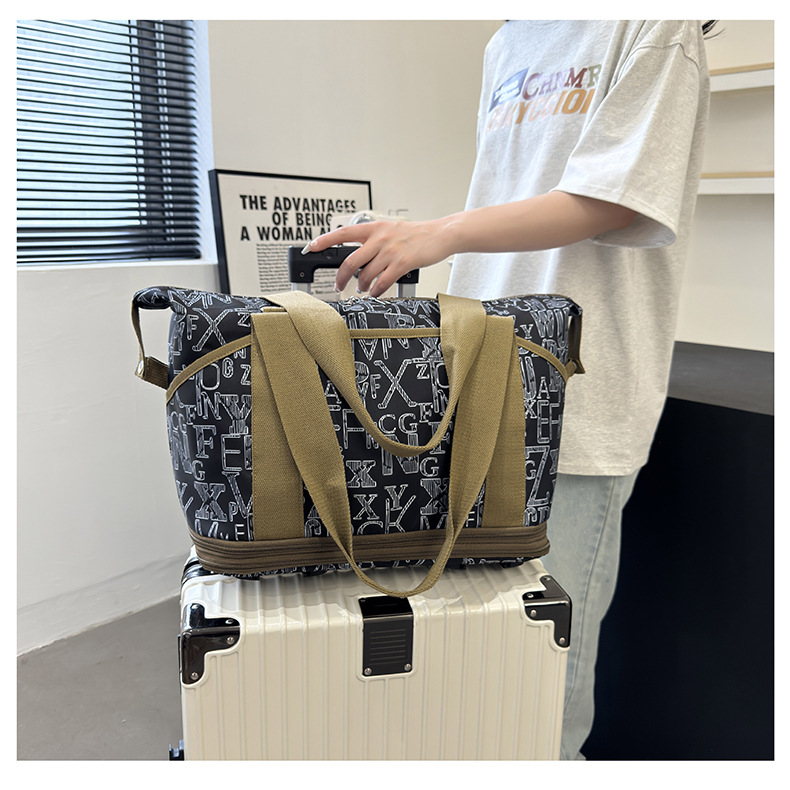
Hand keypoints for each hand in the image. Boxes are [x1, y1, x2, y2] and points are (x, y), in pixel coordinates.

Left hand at [304, 219, 452, 297]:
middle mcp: (379, 238)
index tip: (311, 247)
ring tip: (364, 288)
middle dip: (341, 278)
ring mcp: (390, 251)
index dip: (324, 241)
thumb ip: (373, 240)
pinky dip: (376, 291)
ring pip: (366, 275)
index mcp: (373, 228)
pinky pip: (382, 282)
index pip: (342, 233)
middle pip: (350, 262)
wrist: (439, 234)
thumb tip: (357, 257)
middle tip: (338, 285)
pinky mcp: (402, 263)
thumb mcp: (390, 229)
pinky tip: (376, 292)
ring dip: (362, 286)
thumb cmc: (415, 234)